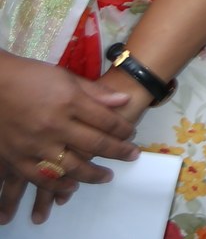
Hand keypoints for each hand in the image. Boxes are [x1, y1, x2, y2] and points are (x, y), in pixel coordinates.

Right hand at [0, 51, 140, 222]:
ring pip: (71, 167)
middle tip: (131, 155)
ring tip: (106, 176)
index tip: (132, 134)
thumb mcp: (65, 77)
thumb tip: (124, 100)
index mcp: (69, 101)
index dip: (123, 129)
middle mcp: (54, 125)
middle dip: (118, 151)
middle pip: (95, 144)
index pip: (106, 120)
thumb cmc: (30, 76)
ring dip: (92, 174)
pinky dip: (58, 186)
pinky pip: (41, 177)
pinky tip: (72, 187)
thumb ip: (95, 92)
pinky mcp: (16, 157)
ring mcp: (34, 144)